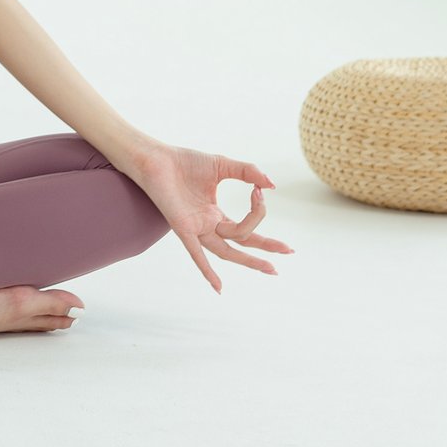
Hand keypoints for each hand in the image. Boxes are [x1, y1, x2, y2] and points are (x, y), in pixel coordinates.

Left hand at [124, 144, 293, 293]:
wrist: (157, 159)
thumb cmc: (185, 162)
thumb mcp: (222, 165)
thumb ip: (248, 172)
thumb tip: (271, 185)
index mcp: (216, 215)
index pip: (246, 223)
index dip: (258, 210)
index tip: (260, 190)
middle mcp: (208, 225)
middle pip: (242, 242)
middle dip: (266, 247)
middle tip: (289, 250)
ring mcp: (197, 229)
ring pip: (226, 251)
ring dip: (249, 260)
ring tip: (271, 268)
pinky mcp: (183, 228)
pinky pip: (196, 254)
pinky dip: (208, 270)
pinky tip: (219, 287)